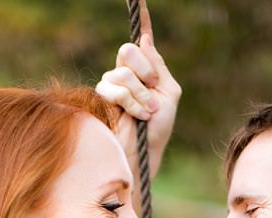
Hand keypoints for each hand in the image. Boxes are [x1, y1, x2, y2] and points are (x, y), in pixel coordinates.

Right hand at [96, 32, 181, 174]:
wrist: (146, 149)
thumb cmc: (159, 126)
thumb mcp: (169, 94)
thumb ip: (159, 68)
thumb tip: (144, 40)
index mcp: (146, 70)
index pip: (142, 41)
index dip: (141, 18)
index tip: (139, 0)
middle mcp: (127, 72)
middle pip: (128, 51)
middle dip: (145, 71)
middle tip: (153, 88)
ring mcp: (112, 82)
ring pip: (123, 73)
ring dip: (141, 94)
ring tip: (147, 111)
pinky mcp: (102, 95)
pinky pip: (116, 88)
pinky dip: (132, 103)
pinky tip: (138, 115)